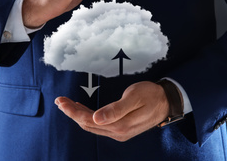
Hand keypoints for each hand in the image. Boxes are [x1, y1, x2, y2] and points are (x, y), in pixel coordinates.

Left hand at [54, 81, 168, 141]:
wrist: (166, 102)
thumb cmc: (151, 95)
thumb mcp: (134, 98)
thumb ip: (115, 110)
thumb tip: (96, 119)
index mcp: (120, 125)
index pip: (89, 120)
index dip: (73, 112)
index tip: (61, 101)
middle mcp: (117, 132)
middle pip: (88, 124)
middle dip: (72, 113)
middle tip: (60, 100)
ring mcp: (119, 132)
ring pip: (92, 125)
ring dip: (78, 115)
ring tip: (66, 104)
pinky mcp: (120, 128)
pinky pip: (99, 124)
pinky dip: (88, 116)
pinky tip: (82, 109)